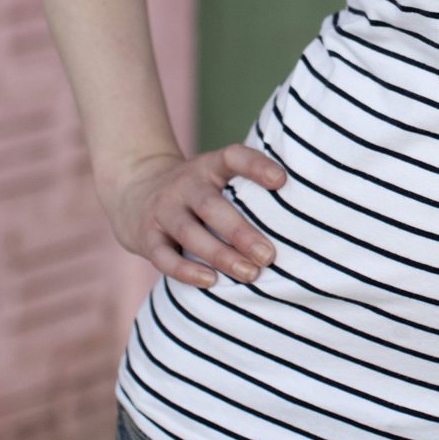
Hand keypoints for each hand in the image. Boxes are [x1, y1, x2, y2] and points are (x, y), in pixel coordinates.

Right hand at [98, 144, 287, 287]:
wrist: (133, 191)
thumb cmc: (197, 192)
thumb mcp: (216, 178)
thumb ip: (247, 189)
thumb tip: (306, 215)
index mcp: (209, 167)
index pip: (233, 157)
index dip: (256, 166)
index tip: (282, 181)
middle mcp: (185, 185)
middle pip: (212, 206)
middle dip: (242, 232)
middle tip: (270, 256)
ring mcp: (163, 210)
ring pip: (191, 233)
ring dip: (221, 255)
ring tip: (250, 274)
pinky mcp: (146, 236)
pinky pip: (164, 256)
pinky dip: (187, 270)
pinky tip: (212, 281)